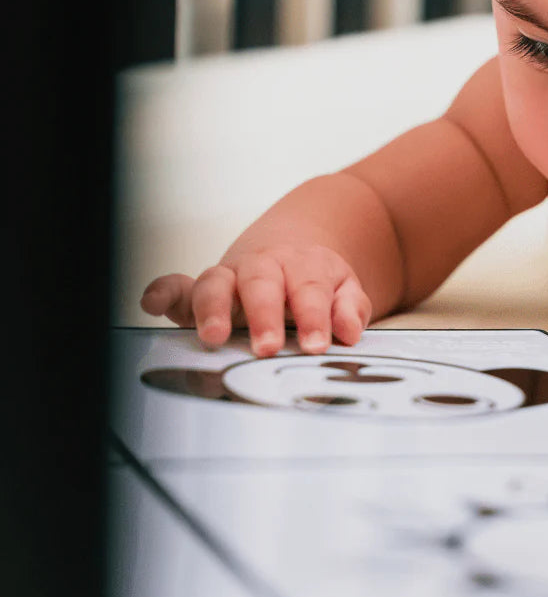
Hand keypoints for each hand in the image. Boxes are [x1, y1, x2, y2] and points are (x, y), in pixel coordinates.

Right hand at [140, 245, 371, 356]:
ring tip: (213, 336)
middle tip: (267, 347)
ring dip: (213, 308)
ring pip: (216, 283)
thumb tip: (349, 331)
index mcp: (303, 266)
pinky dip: (162, 291)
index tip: (316, 345)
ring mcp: (229, 277)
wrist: (290, 249)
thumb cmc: (316, 281)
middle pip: (261, 284)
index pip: (310, 290)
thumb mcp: (344, 288)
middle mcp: (262, 268)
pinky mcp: (198, 291)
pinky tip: (150, 303)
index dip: (314, 317)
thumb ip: (349, 307)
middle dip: (263, 315)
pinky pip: (176, 286)